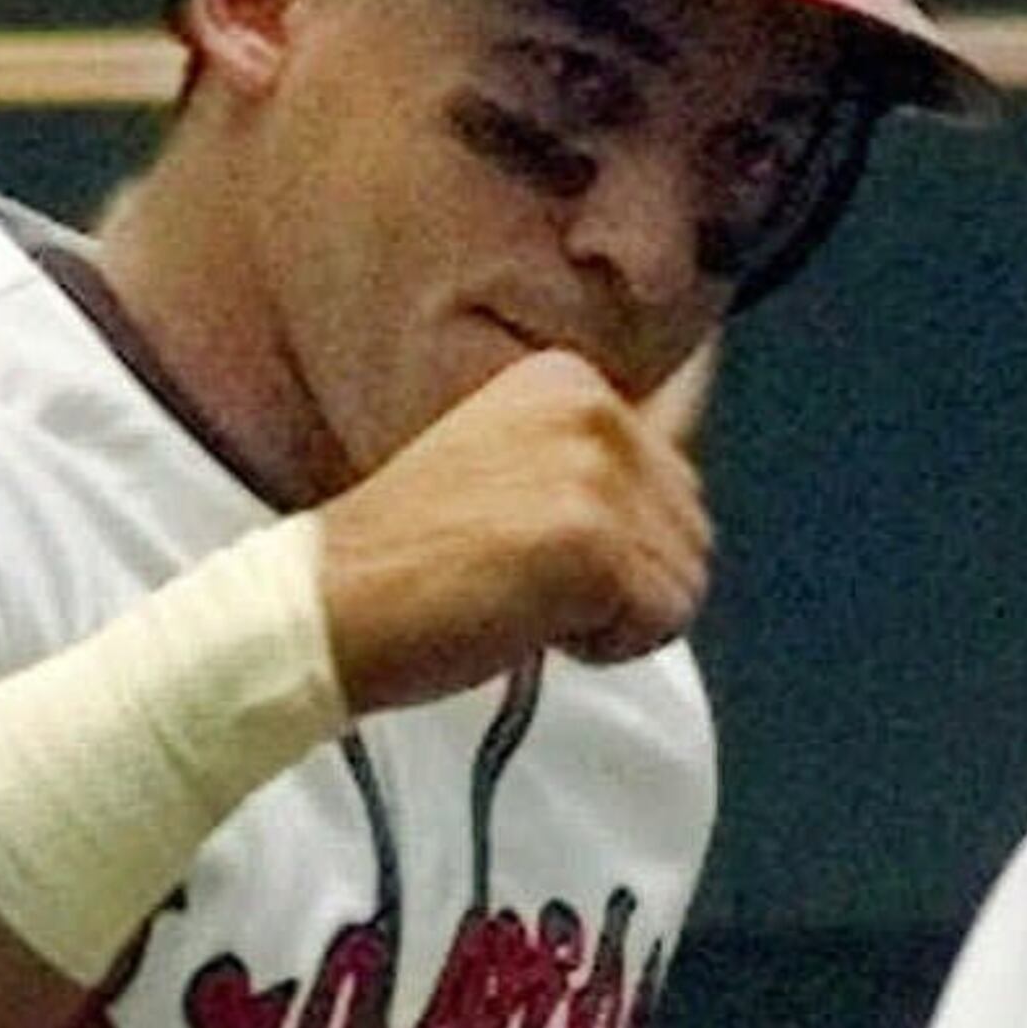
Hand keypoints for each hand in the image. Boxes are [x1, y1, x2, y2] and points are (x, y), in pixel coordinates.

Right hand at [314, 340, 714, 704]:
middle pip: (690, 532)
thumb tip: (694, 406)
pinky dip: (602, 647)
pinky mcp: (594, 542)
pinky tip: (527, 621)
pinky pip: (660, 624)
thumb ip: (599, 463)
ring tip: (522, 596)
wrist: (333, 602)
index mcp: (569, 380)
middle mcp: (591, 408)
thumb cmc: (406, 557)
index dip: (612, 542)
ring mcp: (594, 472)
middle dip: (624, 580)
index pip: (673, 478)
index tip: (530, 545)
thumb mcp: (511, 471)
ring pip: (683, 583)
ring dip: (614, 617)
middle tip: (523, 578)